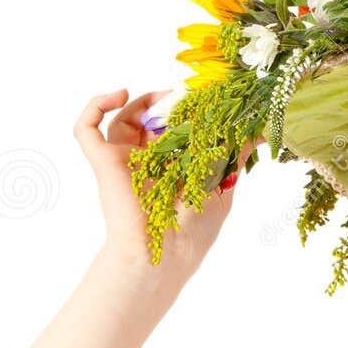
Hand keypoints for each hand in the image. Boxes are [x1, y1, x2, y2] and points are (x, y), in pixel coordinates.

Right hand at [72, 89, 256, 282]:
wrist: (165, 253)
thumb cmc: (193, 231)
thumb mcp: (222, 184)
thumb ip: (234, 153)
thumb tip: (261, 131)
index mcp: (172, 168)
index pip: (174, 128)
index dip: (184, 109)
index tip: (203, 97)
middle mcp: (146, 162)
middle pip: (148, 119)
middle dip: (167, 103)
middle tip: (187, 96)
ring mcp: (123, 160)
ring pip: (121, 118)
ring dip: (141, 102)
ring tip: (165, 98)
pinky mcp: (104, 161)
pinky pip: (85, 129)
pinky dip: (94, 106)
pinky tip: (118, 94)